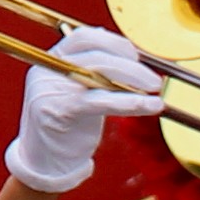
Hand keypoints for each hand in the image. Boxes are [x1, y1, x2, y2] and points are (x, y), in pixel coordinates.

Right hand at [9, 29, 159, 193]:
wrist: (44, 162)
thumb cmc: (67, 128)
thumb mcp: (79, 93)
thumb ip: (96, 74)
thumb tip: (126, 55)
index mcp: (52, 60)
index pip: (83, 37)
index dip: (113, 42)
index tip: (136, 55)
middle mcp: (48, 70)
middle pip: (95, 54)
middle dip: (130, 64)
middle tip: (154, 79)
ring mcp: (51, 89)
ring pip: (99, 74)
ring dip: (134, 78)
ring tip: (155, 89)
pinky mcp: (59, 110)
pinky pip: (101, 101)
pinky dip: (130, 102)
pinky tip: (150, 106)